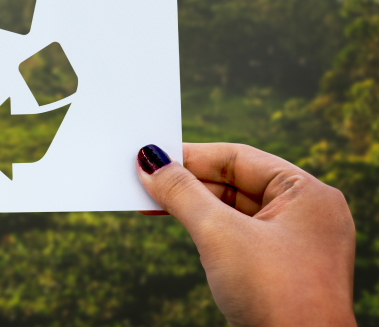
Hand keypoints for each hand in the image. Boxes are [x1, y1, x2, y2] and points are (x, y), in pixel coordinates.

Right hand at [136, 143, 354, 325]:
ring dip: (191, 206)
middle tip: (143, 181)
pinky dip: (205, 229)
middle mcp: (305, 213)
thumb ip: (181, 193)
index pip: (238, 158)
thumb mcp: (219, 234)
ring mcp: (294, 243)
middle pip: (233, 182)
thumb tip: (149, 162)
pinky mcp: (279, 269)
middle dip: (187, 183)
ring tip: (150, 203)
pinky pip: (236, 235)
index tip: (150, 157)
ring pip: (232, 210)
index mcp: (307, 193)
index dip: (191, 156)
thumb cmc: (275, 294)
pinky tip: (178, 225)